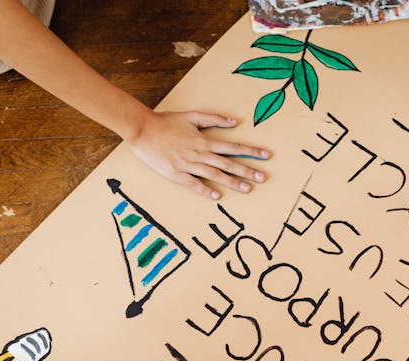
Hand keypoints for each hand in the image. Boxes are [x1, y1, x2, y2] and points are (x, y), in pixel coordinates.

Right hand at [128, 110, 269, 199]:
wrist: (142, 130)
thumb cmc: (166, 122)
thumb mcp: (192, 116)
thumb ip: (214, 119)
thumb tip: (234, 122)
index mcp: (203, 140)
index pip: (232, 147)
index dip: (250, 151)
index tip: (266, 156)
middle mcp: (199, 153)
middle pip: (228, 163)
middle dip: (247, 170)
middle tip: (263, 177)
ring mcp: (188, 165)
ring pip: (214, 174)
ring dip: (232, 182)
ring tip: (248, 189)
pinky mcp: (176, 174)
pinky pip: (193, 184)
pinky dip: (205, 190)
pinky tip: (217, 196)